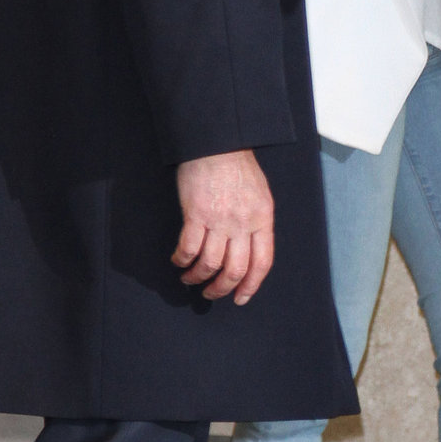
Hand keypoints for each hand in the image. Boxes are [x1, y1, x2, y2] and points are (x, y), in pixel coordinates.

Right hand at [172, 148, 274, 303]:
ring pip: (210, 264)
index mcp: (262, 219)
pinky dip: (182, 260)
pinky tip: (178, 261)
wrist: (218, 143)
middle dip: (222, 288)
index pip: (262, 263)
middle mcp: (243, 223)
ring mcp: (220, 219)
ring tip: (190, 279)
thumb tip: (249, 248)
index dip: (251, 286)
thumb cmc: (238, 166)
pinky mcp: (196, 214)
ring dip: (198, 277)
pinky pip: (189, 248)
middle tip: (211, 293)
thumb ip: (257, 222)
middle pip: (235, 269)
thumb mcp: (260, 195)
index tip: (240, 297)